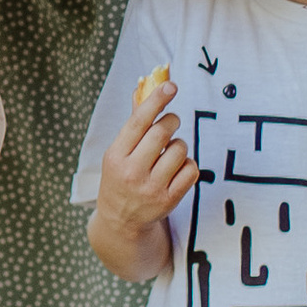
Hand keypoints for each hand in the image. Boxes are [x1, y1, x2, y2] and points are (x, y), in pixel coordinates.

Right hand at [88, 84, 199, 264]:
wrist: (120, 221)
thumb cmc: (120, 176)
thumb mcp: (118, 152)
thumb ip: (134, 121)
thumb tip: (145, 85)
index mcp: (115, 156)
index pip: (138, 122)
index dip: (156, 101)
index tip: (171, 86)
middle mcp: (132, 172)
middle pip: (162, 133)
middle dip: (172, 120)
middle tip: (172, 121)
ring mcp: (151, 188)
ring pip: (179, 150)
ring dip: (180, 144)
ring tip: (170, 151)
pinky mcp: (169, 200)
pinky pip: (191, 169)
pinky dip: (188, 163)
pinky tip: (177, 168)